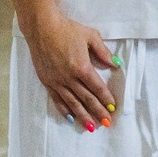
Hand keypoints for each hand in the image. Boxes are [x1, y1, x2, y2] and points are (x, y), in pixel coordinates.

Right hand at [26, 8, 115, 130]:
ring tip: (91, 127)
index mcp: (82, 67)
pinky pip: (57, 100)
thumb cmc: (67, 30)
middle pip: (86, 99)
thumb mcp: (90, 36)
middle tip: (106, 123)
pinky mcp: (47, 82)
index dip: (106, 98)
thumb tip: (115, 64)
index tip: (113, 108)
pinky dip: (65, 110)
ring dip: (83, 116)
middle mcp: (69, 78)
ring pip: (72, 103)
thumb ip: (103, 52)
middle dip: (98, 112)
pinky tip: (71, 118)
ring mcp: (57, 81)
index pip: (97, 87)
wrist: (42, 28)